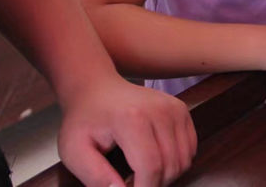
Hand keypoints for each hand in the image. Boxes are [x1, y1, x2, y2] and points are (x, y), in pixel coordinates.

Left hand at [57, 76, 195, 186]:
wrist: (97, 87)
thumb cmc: (84, 119)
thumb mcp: (75, 152)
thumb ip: (96, 177)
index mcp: (132, 119)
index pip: (150, 167)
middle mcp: (160, 111)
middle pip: (170, 166)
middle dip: (153, 185)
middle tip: (131, 184)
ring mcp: (175, 108)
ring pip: (184, 160)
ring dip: (166, 176)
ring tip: (142, 174)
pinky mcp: (182, 110)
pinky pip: (190, 148)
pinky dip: (175, 162)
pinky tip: (155, 161)